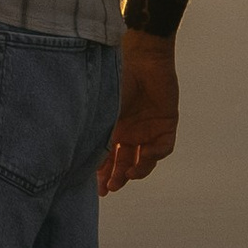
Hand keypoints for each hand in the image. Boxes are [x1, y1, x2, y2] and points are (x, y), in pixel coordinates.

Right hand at [99, 30, 178, 193]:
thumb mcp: (103, 108)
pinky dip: (154, 155)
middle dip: (117, 177)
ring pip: (143, 159)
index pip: (106, 157)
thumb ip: (97, 132)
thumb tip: (82, 157)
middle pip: (123, 163)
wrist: (143, 57)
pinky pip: (163, 147)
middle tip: (111, 188)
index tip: (98, 189)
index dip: (102, 174)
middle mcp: (129, 131)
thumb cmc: (118, 78)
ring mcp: (148, 129)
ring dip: (136, 170)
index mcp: (112, 128)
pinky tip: (144, 155)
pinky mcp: (166, 124)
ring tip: (128, 175)